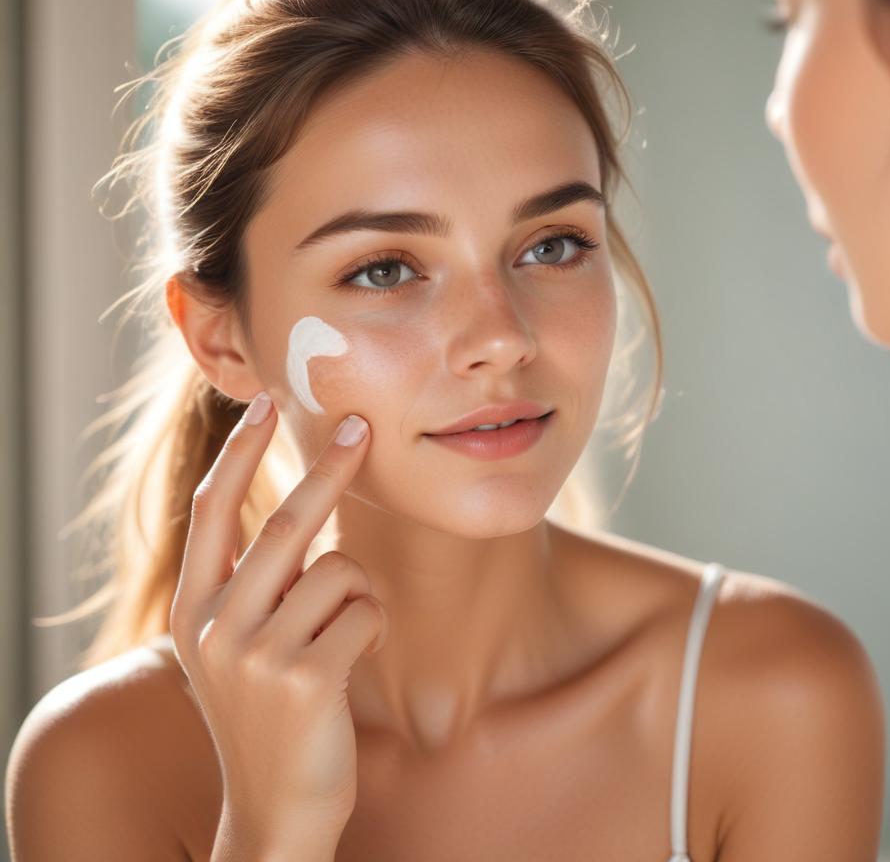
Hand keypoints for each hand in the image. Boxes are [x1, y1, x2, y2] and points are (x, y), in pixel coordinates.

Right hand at [168, 395, 387, 843]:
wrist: (276, 809)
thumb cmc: (271, 710)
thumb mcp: (240, 642)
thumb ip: (257, 580)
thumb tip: (303, 502)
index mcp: (194, 608)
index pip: (213, 511)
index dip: (239, 452)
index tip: (265, 403)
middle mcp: (215, 625)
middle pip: (286, 522)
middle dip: (330, 467)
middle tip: (363, 426)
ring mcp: (256, 653)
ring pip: (340, 570)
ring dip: (357, 596)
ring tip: (338, 640)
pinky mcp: (305, 677)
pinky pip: (366, 612)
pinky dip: (372, 628)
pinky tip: (350, 666)